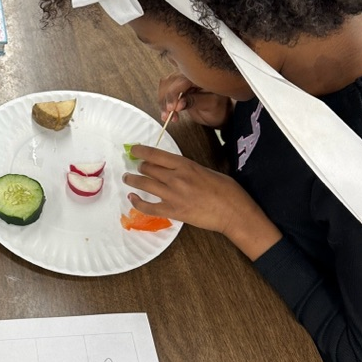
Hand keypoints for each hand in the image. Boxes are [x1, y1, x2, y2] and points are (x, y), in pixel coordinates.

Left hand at [123, 145, 280, 257]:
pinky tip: (132, 198)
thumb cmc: (226, 190)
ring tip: (128, 178)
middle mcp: (176, 177)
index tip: (134, 149)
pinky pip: (148, 207)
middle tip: (135, 167)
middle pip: (147, 168)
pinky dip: (137, 202)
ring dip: (132, 180)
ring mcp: (172, 195)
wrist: (233, 212)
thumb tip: (176, 169)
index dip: (141, 151)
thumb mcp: (206, 171)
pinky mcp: (173, 211)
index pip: (155, 154)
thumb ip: (188, 169)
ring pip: (144, 184)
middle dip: (139, 166)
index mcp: (185, 165)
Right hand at [158, 73, 231, 128]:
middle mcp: (190, 76)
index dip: (173, 94)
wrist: (219, 113)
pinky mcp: (177, 89)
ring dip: (163, 102)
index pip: (181, 81)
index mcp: (201, 76)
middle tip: (168, 114)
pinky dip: (163, 103)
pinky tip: (167, 113)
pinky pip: (165, 92)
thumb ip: (195, 101)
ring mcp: (182, 82)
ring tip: (167, 116)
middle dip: (166, 99)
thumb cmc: (219, 108)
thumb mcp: (211, 104)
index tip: (172, 108)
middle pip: (170, 82)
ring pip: (164, 87)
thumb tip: (179, 103)